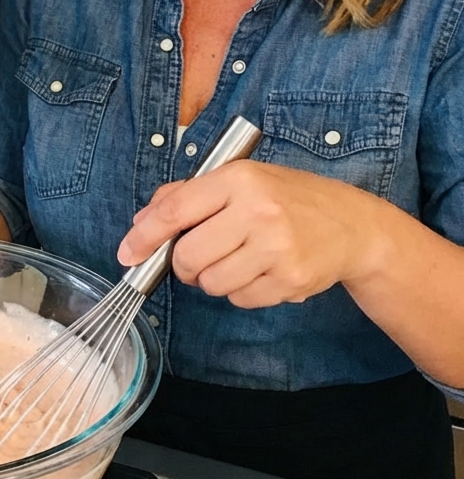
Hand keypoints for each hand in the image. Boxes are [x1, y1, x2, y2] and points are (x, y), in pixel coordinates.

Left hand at [116, 161, 374, 307]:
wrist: (352, 225)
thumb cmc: (285, 198)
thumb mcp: (237, 180)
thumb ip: (184, 196)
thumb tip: (141, 225)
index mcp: (237, 179)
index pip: (175, 210)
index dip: (145, 236)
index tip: (127, 253)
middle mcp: (257, 211)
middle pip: (188, 256)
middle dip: (183, 264)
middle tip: (197, 256)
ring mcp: (277, 248)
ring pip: (211, 283)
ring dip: (212, 279)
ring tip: (235, 259)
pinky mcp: (292, 280)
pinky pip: (240, 299)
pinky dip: (240, 291)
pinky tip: (259, 270)